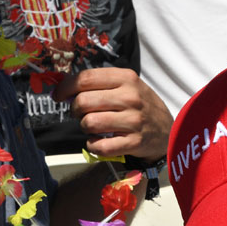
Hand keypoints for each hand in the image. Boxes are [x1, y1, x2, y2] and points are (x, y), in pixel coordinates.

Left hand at [53, 68, 171, 161]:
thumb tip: (65, 90)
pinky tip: (98, 142)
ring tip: (93, 128)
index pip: (85, 78)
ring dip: (85, 128)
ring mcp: (133, 121)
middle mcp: (130, 97)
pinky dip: (93, 146)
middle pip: (83, 102)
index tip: (58, 96)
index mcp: (126, 78)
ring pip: (89, 124)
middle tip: (81, 114)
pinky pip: (101, 147)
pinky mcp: (134, 143)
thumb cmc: (141, 106)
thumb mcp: (127, 85)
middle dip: (75, 110)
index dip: (65, 88)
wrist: (168, 130)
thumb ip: (100, 84)